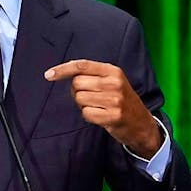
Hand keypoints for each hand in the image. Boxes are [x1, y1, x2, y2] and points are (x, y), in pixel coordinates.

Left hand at [44, 59, 162, 158]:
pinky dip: (89, 116)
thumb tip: (66, 71)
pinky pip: (86, 113)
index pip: (82, 65)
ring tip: (98, 107)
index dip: (63, 69)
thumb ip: (93, 74)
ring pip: (79, 99)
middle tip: (91, 98)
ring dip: (83, 105)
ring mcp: (115, 100)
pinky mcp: (113, 116)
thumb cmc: (122, 101)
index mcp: (113, 71)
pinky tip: (101, 116)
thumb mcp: (113, 81)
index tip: (48, 75)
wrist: (142, 124)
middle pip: (77, 84)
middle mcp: (114, 83)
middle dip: (77, 92)